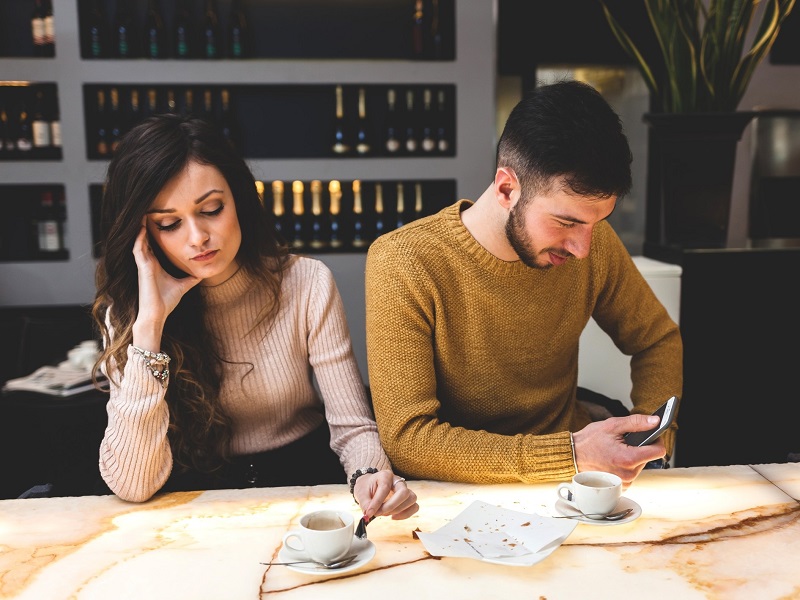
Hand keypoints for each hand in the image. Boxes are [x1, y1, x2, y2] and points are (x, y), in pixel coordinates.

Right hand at [131, 226, 200, 347]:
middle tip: (150, 212)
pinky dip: (140, 239)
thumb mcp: (183, 286)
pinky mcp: (142, 268)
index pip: (154, 245)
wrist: (158, 314)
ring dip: (141, 229)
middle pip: (146, 240)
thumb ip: (190, 279)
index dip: (155, 233)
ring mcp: (143, 265)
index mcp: (155, 265)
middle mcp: (148, 263)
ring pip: (140, 242)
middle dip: (147, 227)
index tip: (161, 221)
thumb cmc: (166, 302)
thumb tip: (201, 275)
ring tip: (144, 214)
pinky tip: (143, 229)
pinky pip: (138, 250)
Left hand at [353, 469, 418, 521]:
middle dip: (391, 506)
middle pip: (403, 492)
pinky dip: (405, 514)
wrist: (370, 486)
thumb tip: (369, 514)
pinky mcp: (407, 498)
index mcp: (385, 475)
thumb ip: (365, 504)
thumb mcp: (361, 493)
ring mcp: (405, 489)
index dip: (377, 502)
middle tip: (379, 513)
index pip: (385, 488)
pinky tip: (393, 516)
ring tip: (385, 514)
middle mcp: (397, 481)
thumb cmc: (367, 488)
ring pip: (411, 498)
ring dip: (398, 510)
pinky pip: (414, 506)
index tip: (369, 513)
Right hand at [572, 414, 666, 487]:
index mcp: (628, 459)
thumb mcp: (613, 425)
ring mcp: (625, 482)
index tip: (649, 435)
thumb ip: (637, 422)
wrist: (572, 456)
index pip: (659, 451)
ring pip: (641, 465)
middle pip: (649, 458)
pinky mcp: (621, 486)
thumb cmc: (589, 441)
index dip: (656, 440)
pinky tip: (614, 460)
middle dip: (640, 448)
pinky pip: (632, 473)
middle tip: (623, 442)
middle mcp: (628, 474)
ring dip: (634, 457)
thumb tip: (655, 421)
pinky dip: (627, 465)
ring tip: (616, 451)